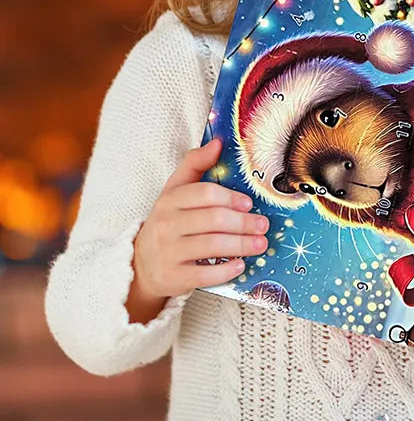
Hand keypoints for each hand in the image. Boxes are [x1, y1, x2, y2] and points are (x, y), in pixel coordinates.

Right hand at [126, 138, 268, 322]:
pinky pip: (204, 275)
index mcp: (170, 199)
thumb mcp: (175, 190)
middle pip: (213, 220)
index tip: (249, 203)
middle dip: (244, 223)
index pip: (205, 194)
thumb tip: (218, 143)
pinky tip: (240, 265)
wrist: (142, 264)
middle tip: (263, 225)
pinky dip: (226, 270)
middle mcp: (166, 224)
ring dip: (242, 245)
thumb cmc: (169, 221)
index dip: (231, 197)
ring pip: (212, 246)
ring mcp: (168, 252)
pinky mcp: (173, 277)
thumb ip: (195, 163)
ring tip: (260, 243)